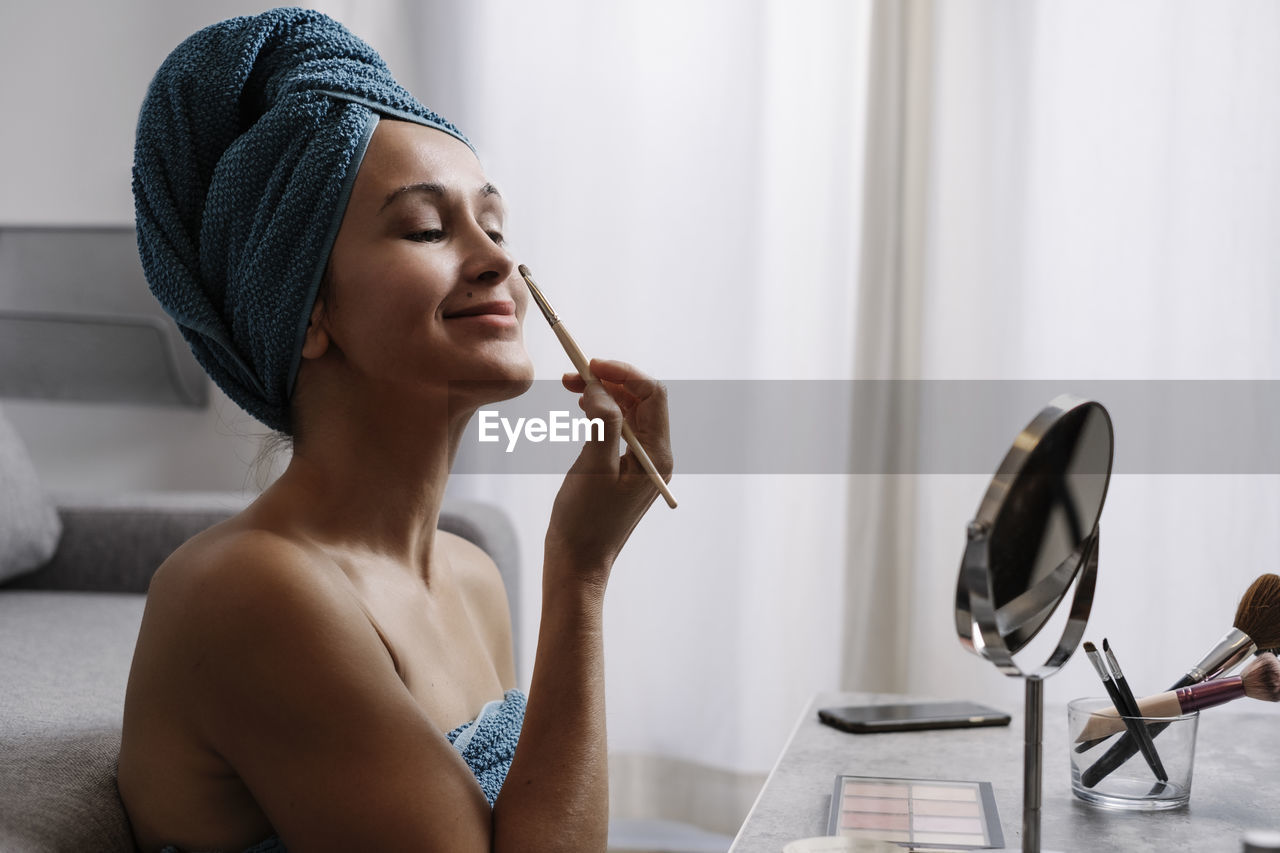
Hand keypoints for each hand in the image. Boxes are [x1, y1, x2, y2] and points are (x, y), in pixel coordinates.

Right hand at [544, 358, 672, 587]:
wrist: (577, 563)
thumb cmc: (585, 522)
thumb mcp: (593, 468)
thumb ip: (603, 423)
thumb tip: (600, 388)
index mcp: (657, 455)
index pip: (652, 396)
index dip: (624, 374)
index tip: (591, 364)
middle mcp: (654, 456)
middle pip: (640, 400)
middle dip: (609, 381)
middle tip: (574, 373)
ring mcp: (639, 463)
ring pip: (626, 412)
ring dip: (601, 394)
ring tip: (570, 386)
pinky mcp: (622, 468)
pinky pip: (616, 429)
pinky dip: (598, 413)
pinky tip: (579, 409)